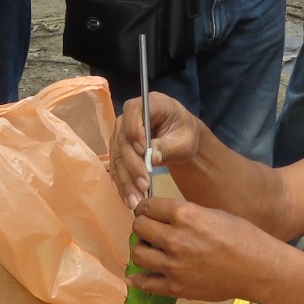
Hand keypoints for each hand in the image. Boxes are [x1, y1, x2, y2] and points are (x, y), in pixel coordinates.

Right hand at [110, 92, 201, 209]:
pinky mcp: (119, 150)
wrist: (180, 138)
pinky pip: (117, 167)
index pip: (134, 111)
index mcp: (150, 103)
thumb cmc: (185, 133)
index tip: (143, 151)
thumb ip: (168, 145)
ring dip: (125, 180)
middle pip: (123, 139)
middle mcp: (130, 116)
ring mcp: (121, 133)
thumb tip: (152, 157)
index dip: (135, 131)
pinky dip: (123, 185)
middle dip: (133, 165)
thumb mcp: (184, 139)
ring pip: (118, 157)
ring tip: (135, 200)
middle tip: (144, 185)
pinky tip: (129, 199)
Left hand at [127, 195, 278, 301]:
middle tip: (150, 230)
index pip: (148, 206)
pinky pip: (145, 283)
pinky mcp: (176, 287)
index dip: (146, 208)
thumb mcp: (212, 213)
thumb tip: (161, 216)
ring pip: (137, 254)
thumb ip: (184, 214)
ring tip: (150, 251)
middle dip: (143, 226)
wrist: (258, 268)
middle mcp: (175, 239)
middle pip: (139, 227)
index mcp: (185, 215)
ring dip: (142, 250)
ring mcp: (173, 266)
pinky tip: (138, 276)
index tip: (148, 212)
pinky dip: (138, 279)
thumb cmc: (241, 237)